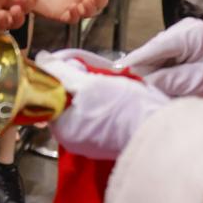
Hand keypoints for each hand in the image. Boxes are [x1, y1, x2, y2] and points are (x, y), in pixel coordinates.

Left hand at [35, 53, 168, 159]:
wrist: (160, 127)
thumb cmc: (126, 108)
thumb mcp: (89, 83)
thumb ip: (62, 72)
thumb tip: (41, 60)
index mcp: (63, 129)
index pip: (49, 96)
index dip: (60, 77)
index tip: (75, 67)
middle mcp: (74, 140)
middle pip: (66, 101)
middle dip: (79, 83)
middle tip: (95, 73)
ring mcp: (92, 142)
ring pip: (84, 106)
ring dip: (93, 91)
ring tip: (109, 83)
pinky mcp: (109, 139)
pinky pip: (99, 115)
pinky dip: (104, 103)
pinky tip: (117, 96)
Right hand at [117, 18, 202, 108]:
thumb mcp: (191, 84)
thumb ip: (164, 80)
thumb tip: (137, 79)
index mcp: (194, 34)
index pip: (158, 46)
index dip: (137, 58)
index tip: (118, 69)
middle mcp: (186, 28)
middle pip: (153, 48)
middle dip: (140, 64)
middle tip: (123, 80)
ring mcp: (182, 33)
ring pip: (154, 51)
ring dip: (146, 66)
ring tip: (136, 82)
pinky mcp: (178, 41)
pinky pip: (159, 54)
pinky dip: (154, 66)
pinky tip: (149, 77)